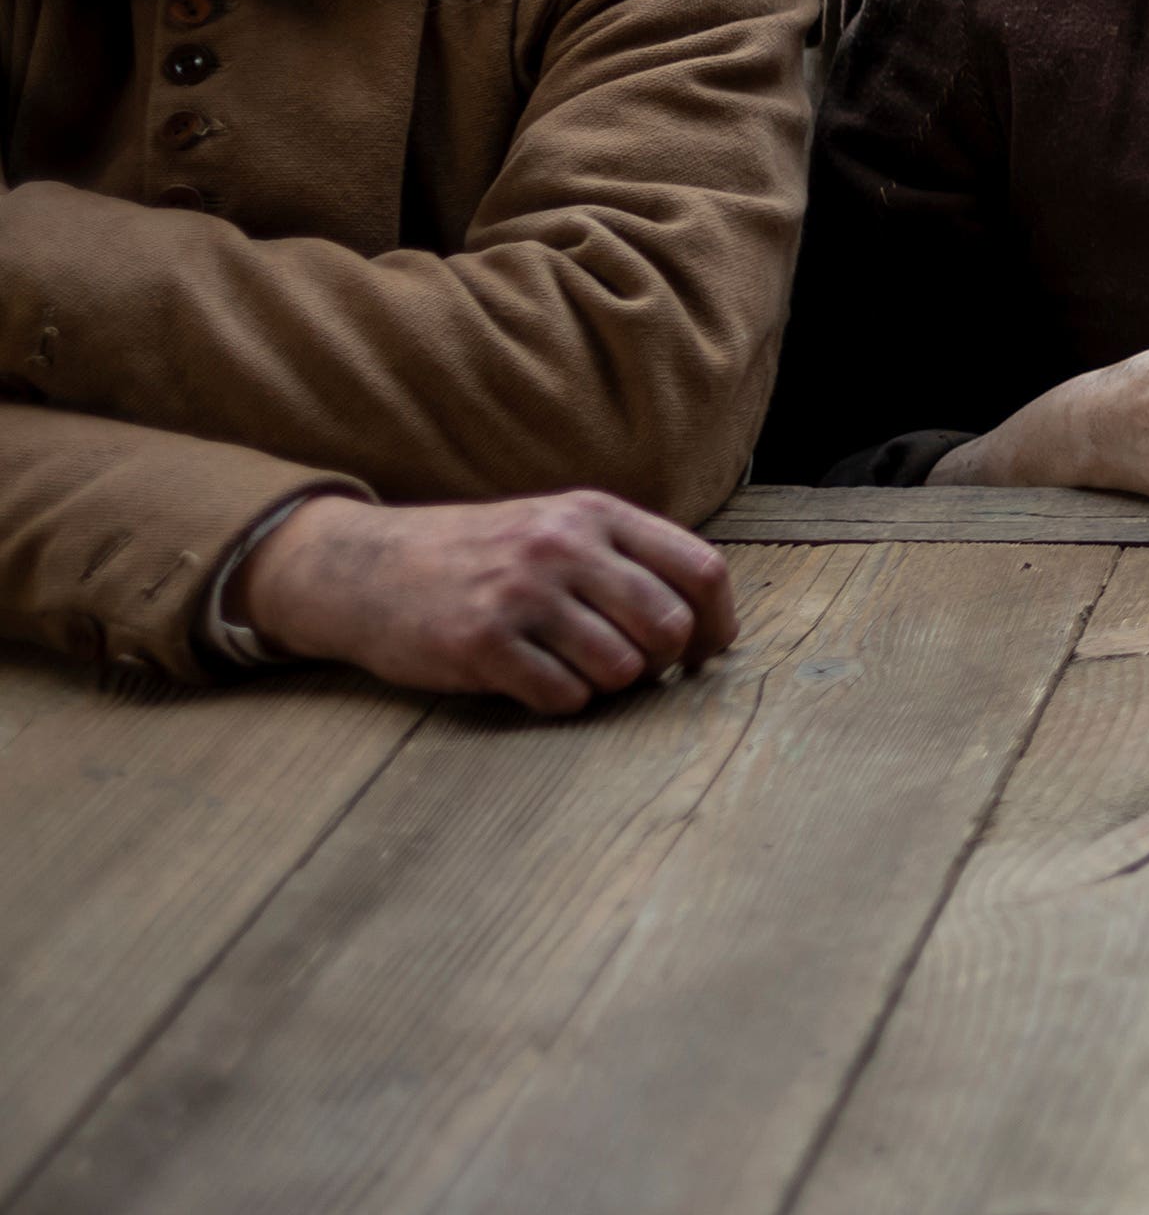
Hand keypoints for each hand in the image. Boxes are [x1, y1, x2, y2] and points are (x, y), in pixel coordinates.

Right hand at [238, 491, 736, 714]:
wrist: (364, 567)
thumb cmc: (480, 555)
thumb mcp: (558, 526)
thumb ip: (628, 559)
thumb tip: (706, 623)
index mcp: (595, 513)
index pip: (700, 570)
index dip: (717, 623)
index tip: (705, 652)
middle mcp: (564, 546)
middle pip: (669, 626)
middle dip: (663, 662)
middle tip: (633, 668)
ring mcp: (522, 594)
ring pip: (622, 669)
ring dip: (607, 684)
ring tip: (572, 667)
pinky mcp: (482, 642)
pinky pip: (564, 697)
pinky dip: (560, 700)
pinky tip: (532, 680)